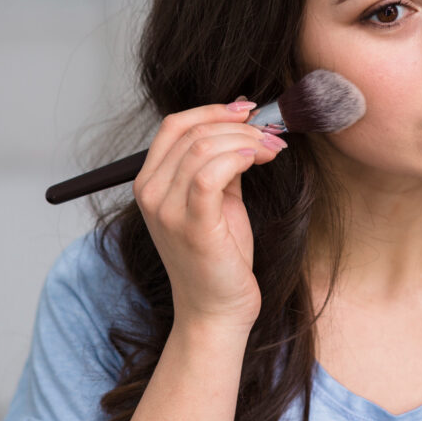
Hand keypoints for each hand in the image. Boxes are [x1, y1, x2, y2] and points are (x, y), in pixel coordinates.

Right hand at [133, 100, 287, 332]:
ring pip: (204, 147)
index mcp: (149, 183)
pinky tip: (258, 161)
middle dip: (238, 125)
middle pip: (192, 131)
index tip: (248, 110)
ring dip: (246, 140)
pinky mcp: (192, 225)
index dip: (213, 109)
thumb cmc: (218, 257)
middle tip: (270, 133)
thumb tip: (243, 123)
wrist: (216, 310)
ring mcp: (167, 210)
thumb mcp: (216, 201)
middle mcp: (151, 193)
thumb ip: (220, 163)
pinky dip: (238, 158)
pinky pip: (211, 173)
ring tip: (272, 149)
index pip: (174, 125)